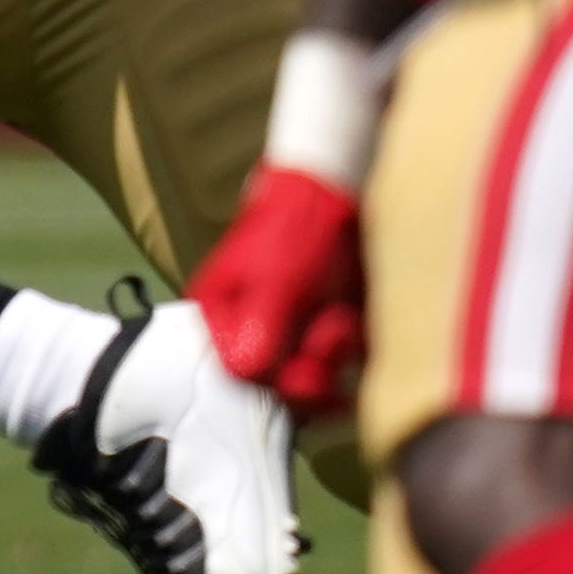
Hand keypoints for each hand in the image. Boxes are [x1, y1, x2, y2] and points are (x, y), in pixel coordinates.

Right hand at [192, 163, 367, 413]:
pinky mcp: (314, 326)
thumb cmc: (297, 230)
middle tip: (336, 332)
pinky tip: (352, 319)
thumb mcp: (279, 284)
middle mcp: (247, 328)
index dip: (281, 380)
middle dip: (314, 364)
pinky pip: (333, 359)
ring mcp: (283, 328)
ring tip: (344, 318)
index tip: (313, 368)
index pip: (243, 376)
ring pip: (309, 373)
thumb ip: (261, 332)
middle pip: (277, 381)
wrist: (332, 192)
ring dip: (335, 353)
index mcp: (221, 318)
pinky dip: (349, 346)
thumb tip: (246, 375)